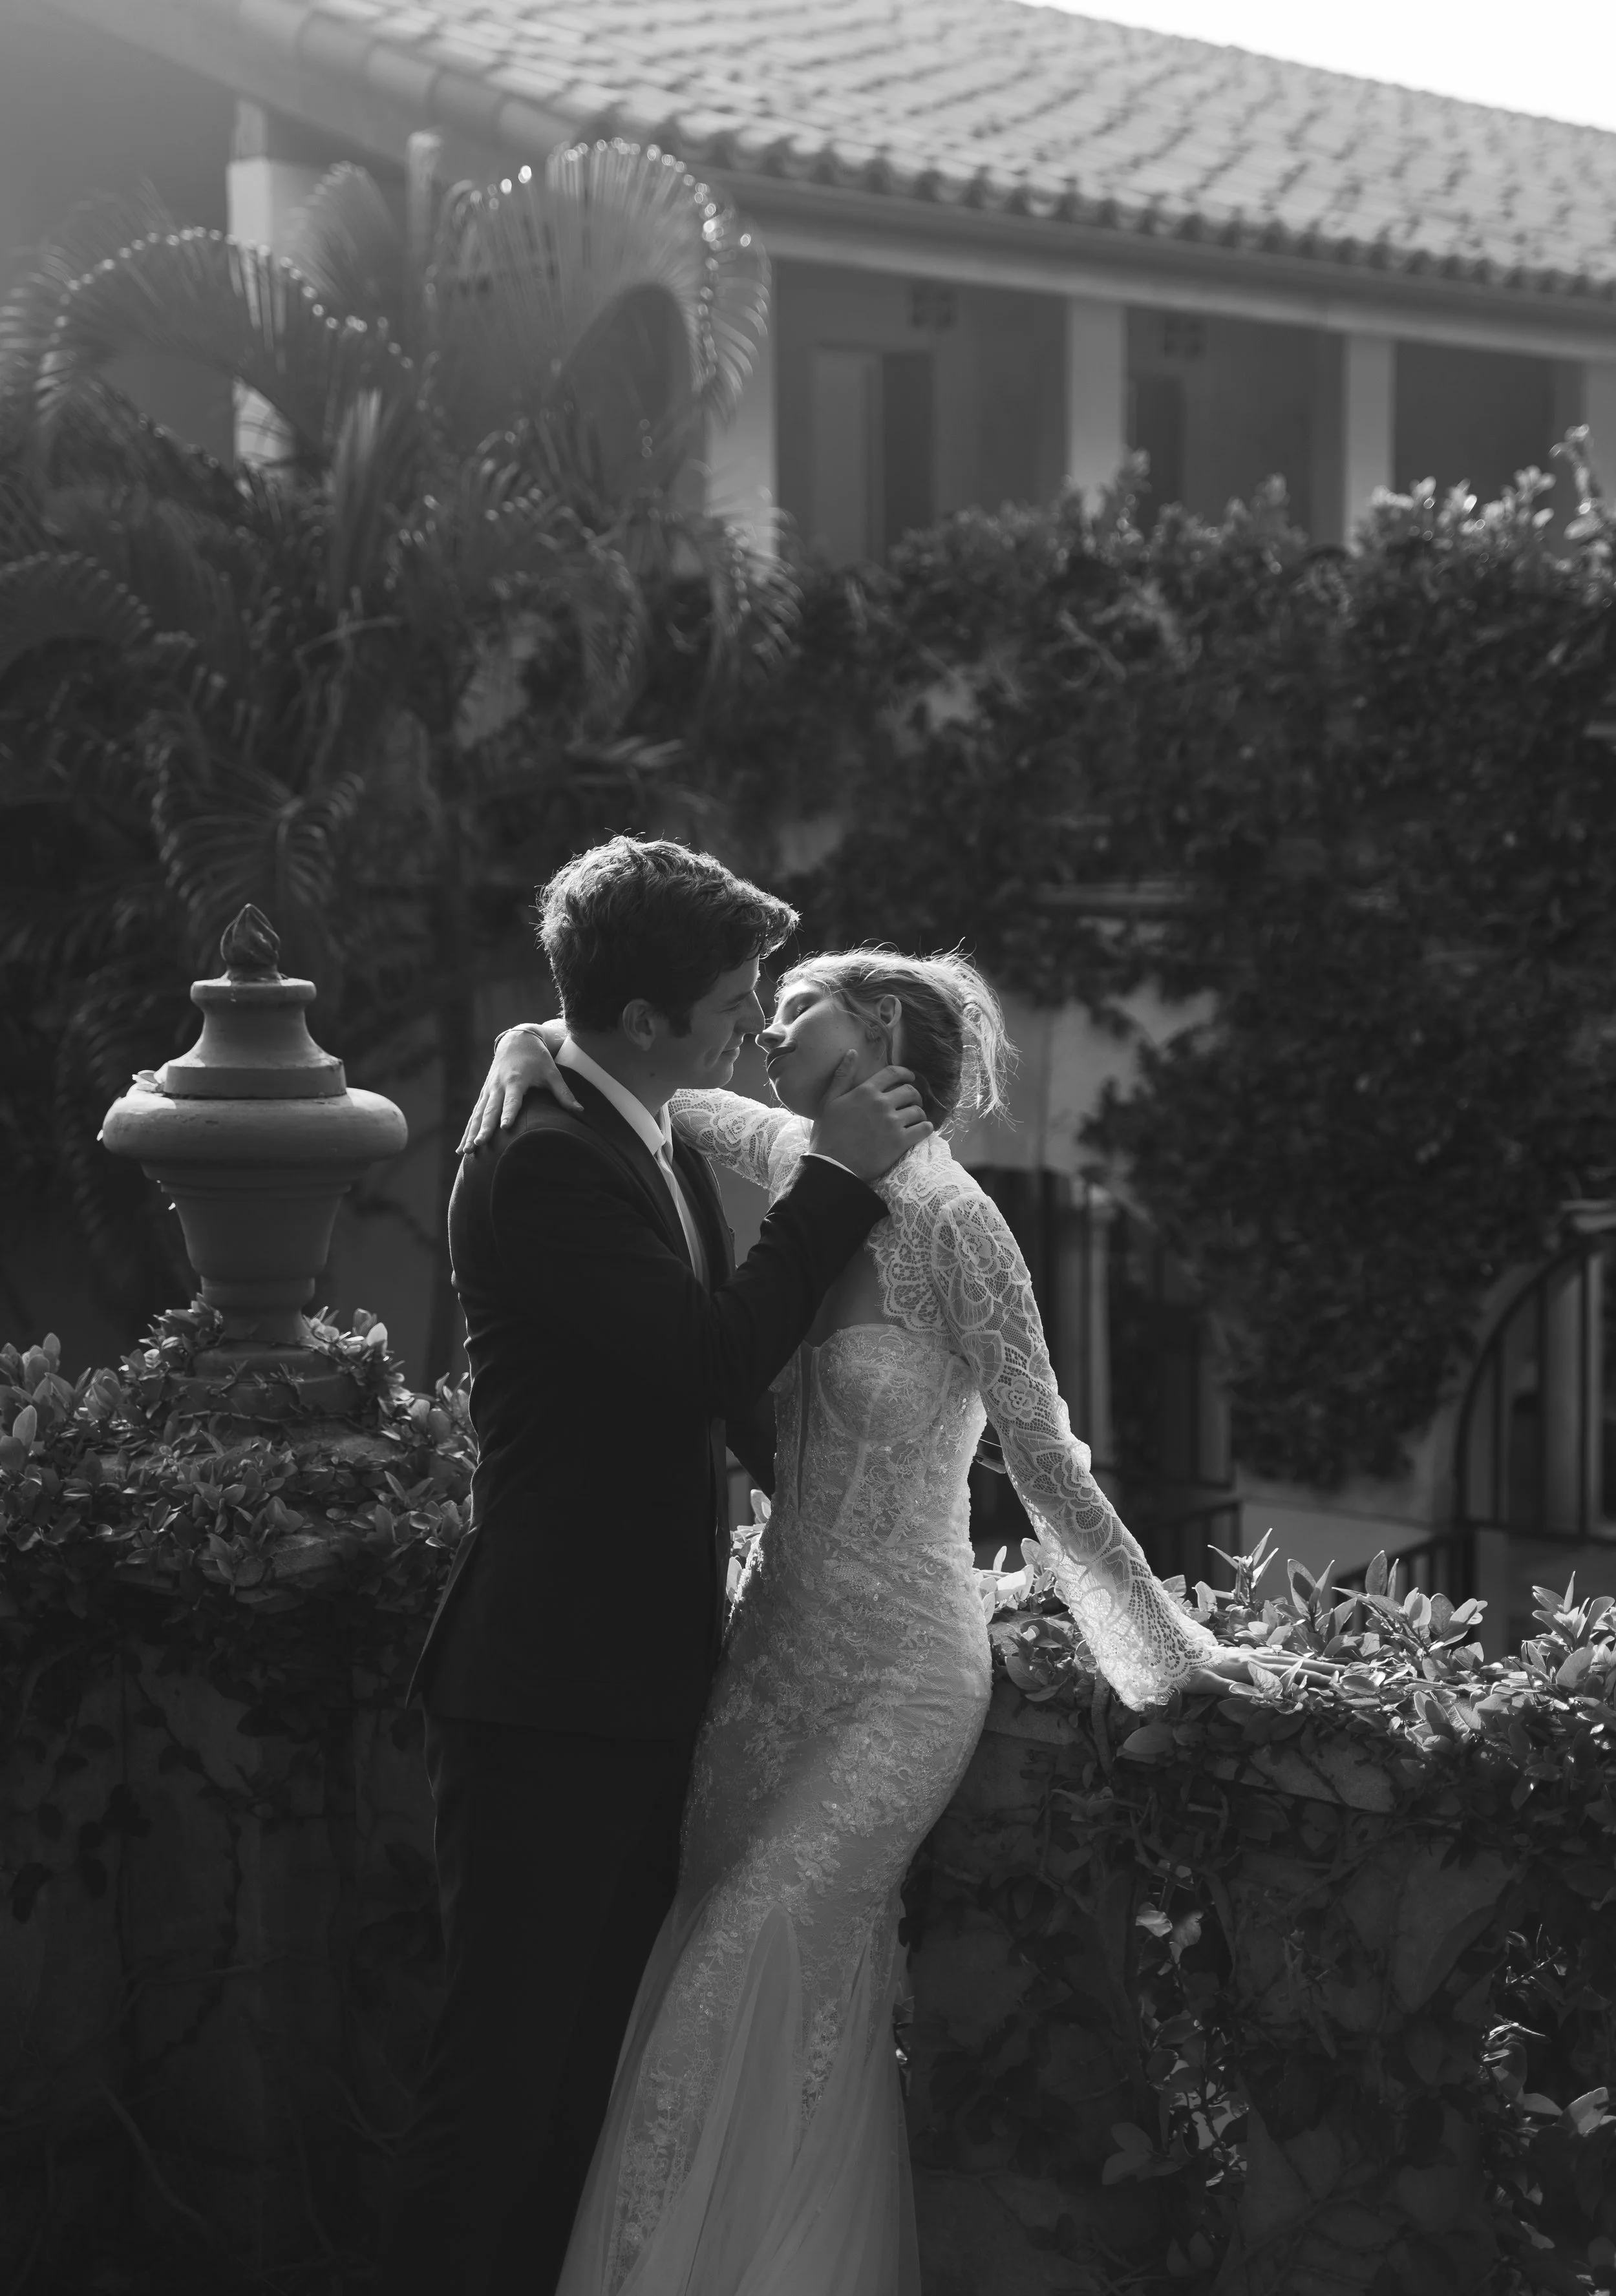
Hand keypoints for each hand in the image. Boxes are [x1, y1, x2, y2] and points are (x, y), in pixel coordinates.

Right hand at [456, 1021, 576, 1152]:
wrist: (517, 1039)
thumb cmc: (537, 1058)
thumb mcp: (552, 1072)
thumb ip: (564, 1093)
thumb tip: (580, 1111)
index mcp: (516, 1079)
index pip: (512, 1099)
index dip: (508, 1112)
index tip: (504, 1127)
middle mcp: (499, 1085)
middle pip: (490, 1110)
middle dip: (484, 1128)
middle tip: (478, 1145)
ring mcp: (489, 1090)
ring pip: (478, 1115)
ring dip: (471, 1133)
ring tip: (466, 1152)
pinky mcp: (484, 1094)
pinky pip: (474, 1115)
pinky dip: (467, 1131)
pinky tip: (462, 1149)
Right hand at [808, 1054, 931, 1180]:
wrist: (832, 1167)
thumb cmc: (828, 1135)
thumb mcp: (829, 1101)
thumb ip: (842, 1076)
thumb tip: (852, 1052)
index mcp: (865, 1091)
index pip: (893, 1073)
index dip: (906, 1073)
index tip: (910, 1077)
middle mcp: (881, 1103)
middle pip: (910, 1091)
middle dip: (915, 1095)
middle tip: (913, 1102)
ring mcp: (892, 1123)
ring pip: (918, 1111)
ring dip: (919, 1113)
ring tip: (916, 1119)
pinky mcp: (900, 1142)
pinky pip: (923, 1129)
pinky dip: (926, 1128)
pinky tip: (922, 1130)